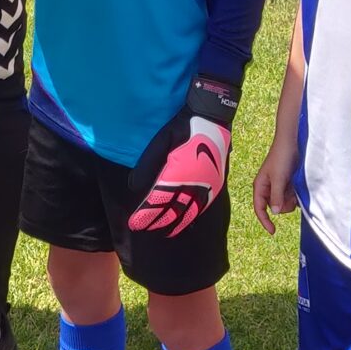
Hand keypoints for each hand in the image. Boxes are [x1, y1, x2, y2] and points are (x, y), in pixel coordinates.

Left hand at [130, 81, 236, 237]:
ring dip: (174, 223)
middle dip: (157, 221)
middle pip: (173, 209)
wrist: (212, 118)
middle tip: (143, 229)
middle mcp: (194, 183)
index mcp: (179, 173)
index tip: (134, 224)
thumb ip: (148, 166)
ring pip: (189, 211)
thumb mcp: (160, 142)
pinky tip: (184, 222)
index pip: (159, 200)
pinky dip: (191, 217)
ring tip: (163, 230)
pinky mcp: (215, 184)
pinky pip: (202, 206)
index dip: (146, 214)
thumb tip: (134, 186)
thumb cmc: (183, 128)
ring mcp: (207, 185)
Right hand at [252, 136, 298, 236]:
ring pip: (283, 203)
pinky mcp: (287, 183)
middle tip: (290, 196)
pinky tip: (297, 187)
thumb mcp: (278, 179)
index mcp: (260, 186)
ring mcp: (278, 186)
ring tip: (294, 189)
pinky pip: (290, 196)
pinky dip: (294, 195)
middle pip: (273, 208)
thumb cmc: (281, 157)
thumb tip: (274, 212)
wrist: (292, 143)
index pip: (259, 208)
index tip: (273, 231)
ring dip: (290, 200)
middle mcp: (268, 188)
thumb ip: (276, 196)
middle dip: (282, 205)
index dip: (265, 220)